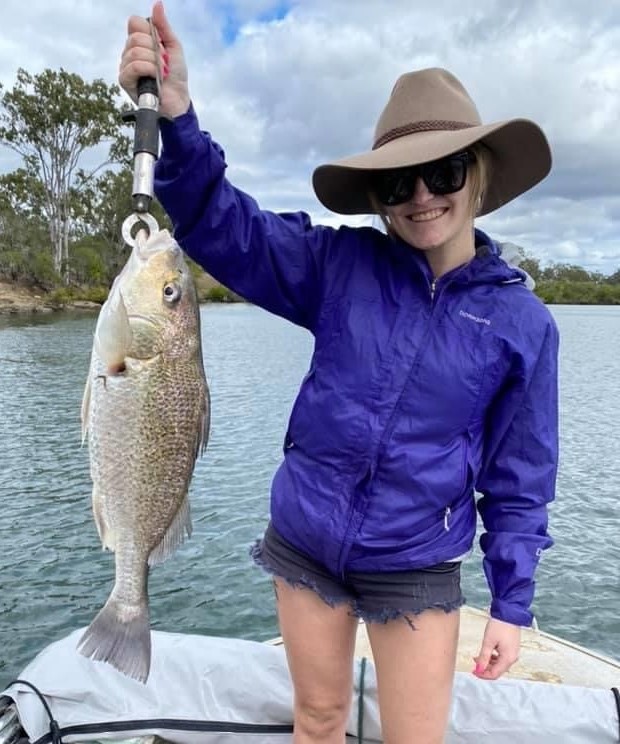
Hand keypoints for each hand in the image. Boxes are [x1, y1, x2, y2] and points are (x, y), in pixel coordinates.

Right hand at [119, 0, 189, 117]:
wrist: (178, 99)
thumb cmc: (176, 75)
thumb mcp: (173, 46)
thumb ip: (164, 26)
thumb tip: (157, 3)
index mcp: (139, 42)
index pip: (134, 23)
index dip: (149, 32)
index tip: (161, 45)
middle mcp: (129, 52)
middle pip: (135, 37)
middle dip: (155, 50)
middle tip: (164, 63)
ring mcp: (125, 66)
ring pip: (136, 51)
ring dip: (154, 62)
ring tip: (161, 73)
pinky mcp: (124, 80)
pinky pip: (134, 66)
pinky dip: (149, 70)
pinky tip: (155, 78)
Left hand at [473, 618, 520, 679]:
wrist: (509, 613)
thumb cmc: (499, 625)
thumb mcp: (488, 642)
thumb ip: (483, 657)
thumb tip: (479, 669)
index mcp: (508, 659)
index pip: (495, 674)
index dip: (483, 675)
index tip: (473, 671)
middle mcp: (513, 658)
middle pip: (498, 670)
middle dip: (485, 668)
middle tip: (474, 662)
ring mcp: (513, 653)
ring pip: (499, 664)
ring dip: (488, 662)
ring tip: (478, 656)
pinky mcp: (512, 647)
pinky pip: (502, 657)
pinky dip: (493, 657)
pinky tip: (486, 652)